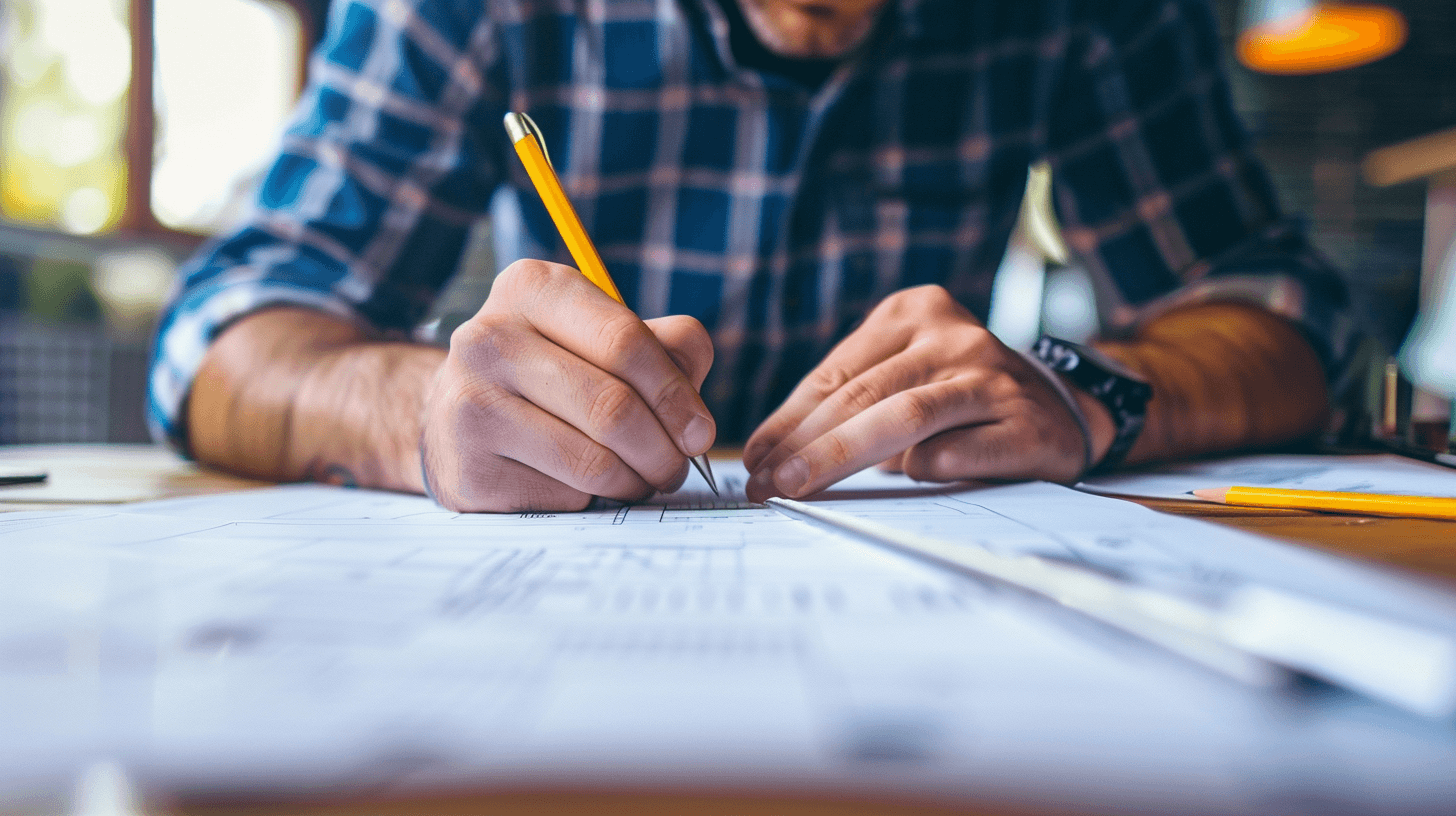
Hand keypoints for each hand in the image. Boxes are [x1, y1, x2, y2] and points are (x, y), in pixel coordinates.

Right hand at [421, 259, 714, 511]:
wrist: (455, 418)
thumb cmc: (553, 372)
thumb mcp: (605, 337)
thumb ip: (668, 349)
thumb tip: (693, 415)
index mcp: (532, 288)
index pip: (625, 341)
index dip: (676, 394)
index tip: (700, 432)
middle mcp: (488, 339)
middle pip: (612, 407)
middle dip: (663, 449)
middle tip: (676, 466)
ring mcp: (468, 405)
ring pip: (593, 461)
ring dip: (636, 481)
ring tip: (640, 477)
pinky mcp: (467, 470)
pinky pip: (565, 497)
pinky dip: (593, 500)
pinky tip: (586, 486)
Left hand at [743, 285, 1108, 501]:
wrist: (1066, 409)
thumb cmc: (963, 399)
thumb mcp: (907, 375)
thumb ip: (851, 400)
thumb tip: (771, 455)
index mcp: (914, 312)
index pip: (835, 372)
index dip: (787, 419)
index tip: (752, 458)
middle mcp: (953, 335)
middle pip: (861, 394)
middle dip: (803, 444)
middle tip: (763, 483)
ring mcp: (991, 375)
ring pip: (902, 417)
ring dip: (840, 457)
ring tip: (796, 489)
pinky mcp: (1025, 422)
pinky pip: (959, 448)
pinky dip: (923, 468)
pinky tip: (894, 486)